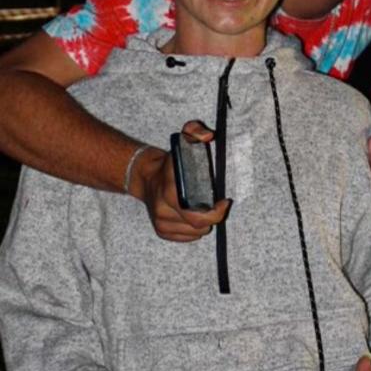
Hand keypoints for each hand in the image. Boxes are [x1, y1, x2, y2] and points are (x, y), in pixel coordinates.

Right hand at [130, 121, 229, 240]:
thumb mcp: (182, 141)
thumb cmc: (170, 162)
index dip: (215, 212)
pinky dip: (193, 230)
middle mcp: (163, 209)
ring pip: (194, 233)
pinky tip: (193, 217)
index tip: (224, 201)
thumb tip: (209, 135)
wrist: (145, 177)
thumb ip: (196, 132)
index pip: (197, 214)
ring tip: (204, 209)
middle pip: (198, 226)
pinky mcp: (160, 231)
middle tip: (217, 207)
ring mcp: (160, 222)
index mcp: (170, 191)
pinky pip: (186, 238)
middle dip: (212, 218)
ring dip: (203, 223)